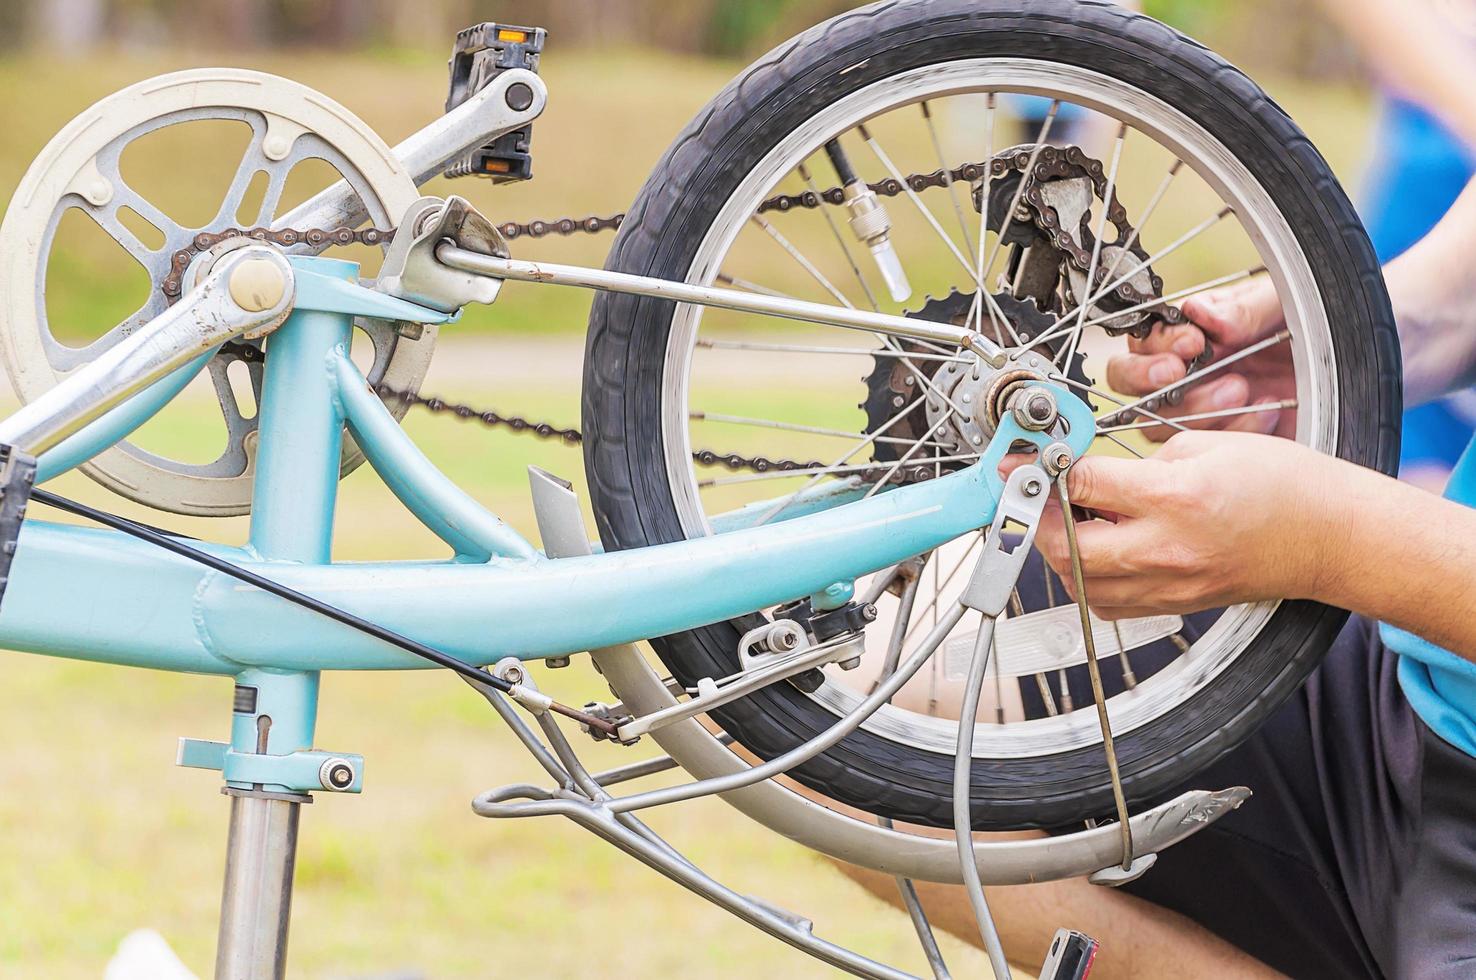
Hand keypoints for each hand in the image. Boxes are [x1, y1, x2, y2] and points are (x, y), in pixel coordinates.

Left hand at [1032, 430, 1343, 617]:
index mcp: (1174, 498)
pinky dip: (1086, 579)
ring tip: (1070, 521)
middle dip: (1037, 519)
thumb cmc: (1280, 485)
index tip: (1020, 464)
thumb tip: (1090, 472)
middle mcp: (1165, 549)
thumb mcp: (1204, 446)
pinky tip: (1097, 550)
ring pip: (1077, 584)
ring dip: (1058, 552)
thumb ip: (1139, 461)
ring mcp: (1168, 586)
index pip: (1081, 486)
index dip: (1041, 471)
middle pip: (1064, 547)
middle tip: (1037, 495)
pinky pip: (1106, 604)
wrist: (1328, 537)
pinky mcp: (1173, 606)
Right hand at [1103, 276, 1296, 439]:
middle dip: (1147, 378)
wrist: (1350, 367)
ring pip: (1156, 423)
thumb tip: (1199, 311)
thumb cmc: (1307, 326)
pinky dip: (1235, 431)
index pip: (1141, 341)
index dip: (1156, 345)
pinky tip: (1265, 412)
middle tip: (1179, 372)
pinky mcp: (1218, 446)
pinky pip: (1202, 453)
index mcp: (1184, 333)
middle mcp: (1180, 374)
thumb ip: (1241, 306)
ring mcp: (1196, 412)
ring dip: (1196, 407)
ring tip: (1239, 389)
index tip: (1191, 343)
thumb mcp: (1279, 303)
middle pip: (1127, 385)